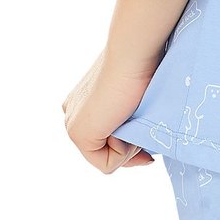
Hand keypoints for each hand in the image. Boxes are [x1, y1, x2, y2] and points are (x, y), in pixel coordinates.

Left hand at [62, 46, 159, 174]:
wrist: (132, 55)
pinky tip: (126, 126)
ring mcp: (72, 125)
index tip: (146, 146)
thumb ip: (128, 116)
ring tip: (136, 126)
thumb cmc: (141, 69)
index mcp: (81, 103)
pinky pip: (106, 164)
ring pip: (105, 159)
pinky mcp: (78, 134)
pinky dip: (124, 154)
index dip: (128, 148)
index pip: (103, 140)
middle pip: (103, 153)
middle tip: (148, 149)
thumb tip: (141, 143)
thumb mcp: (133, 97)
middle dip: (129, 153)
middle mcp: (72, 114)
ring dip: (128, 151)